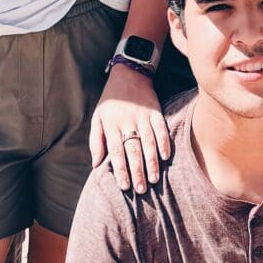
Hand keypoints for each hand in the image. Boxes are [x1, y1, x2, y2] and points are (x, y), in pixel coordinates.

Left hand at [90, 70, 173, 191]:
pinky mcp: (156, 111)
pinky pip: (161, 128)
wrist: (129, 74)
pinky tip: (166, 156)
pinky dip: (164, 142)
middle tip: (140, 189)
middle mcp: (128, 121)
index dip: (121, 169)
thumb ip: (96, 141)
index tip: (124, 186)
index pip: (116, 151)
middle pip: (133, 150)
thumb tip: (96, 164)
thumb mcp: (98, 117)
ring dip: (152, 162)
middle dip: (137, 171)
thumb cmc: (111, 101)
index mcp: (112, 124)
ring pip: (148, 142)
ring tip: (154, 179)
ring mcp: (143, 116)